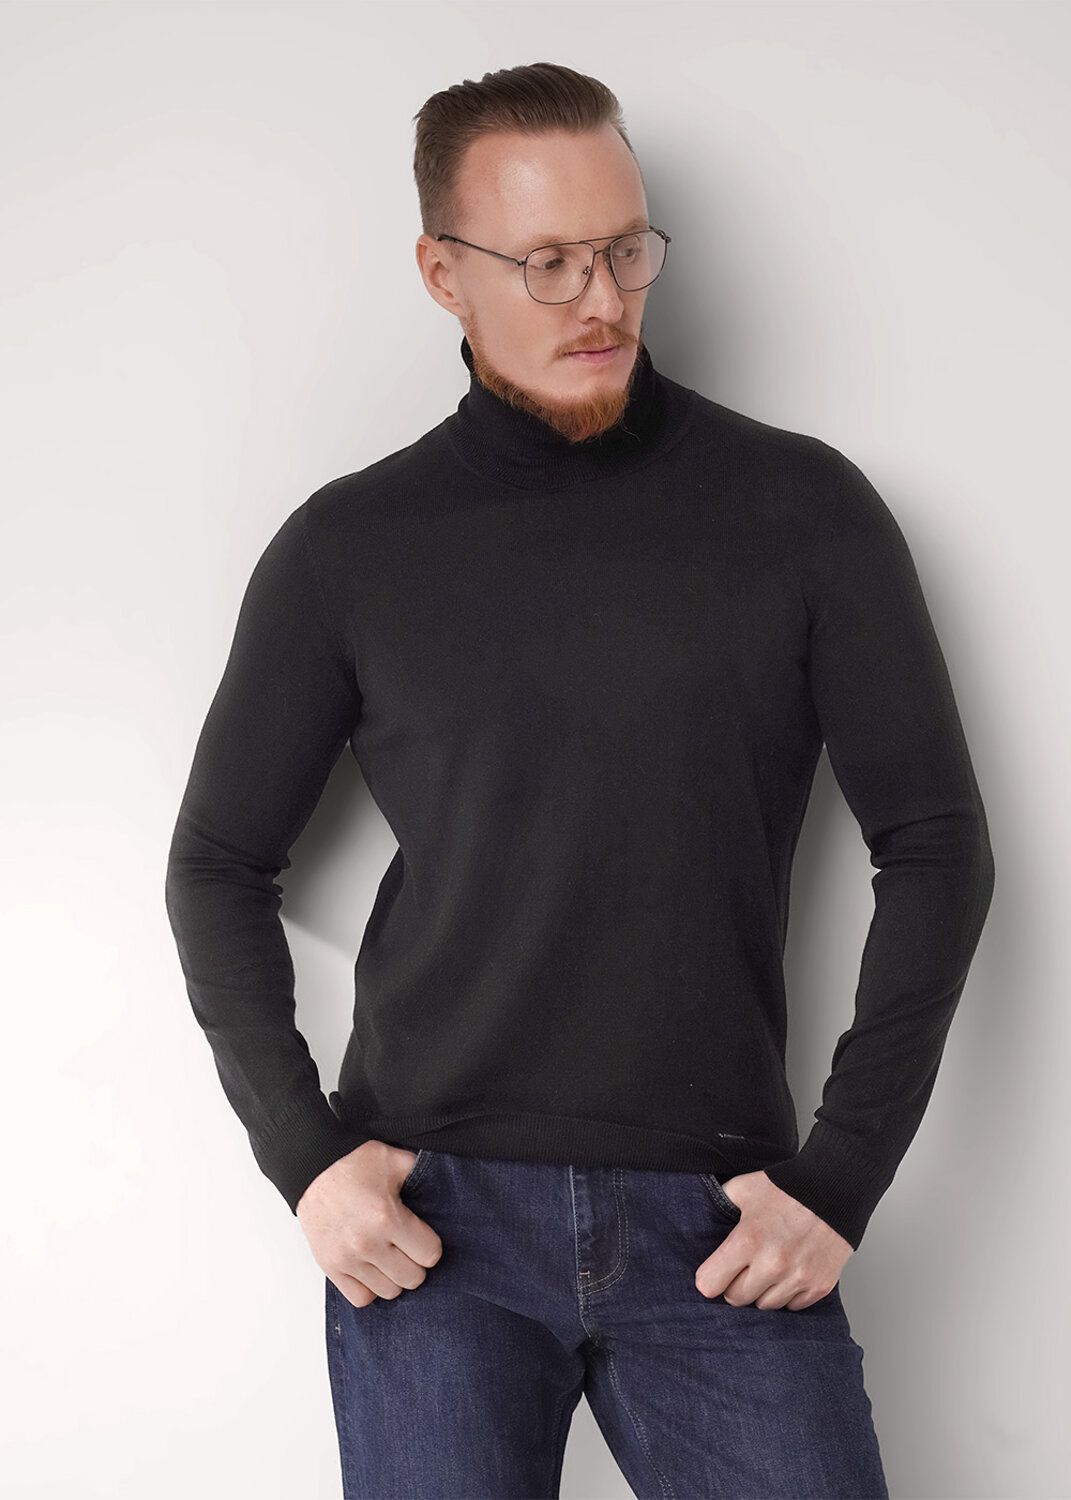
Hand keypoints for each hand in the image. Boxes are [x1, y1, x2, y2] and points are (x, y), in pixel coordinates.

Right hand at [296, 1139, 442, 1308]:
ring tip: (390, 1258)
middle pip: (412, 1278)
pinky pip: (360, 1298)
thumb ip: (421, 1174)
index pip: (429, 1255)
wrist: (311, 1165)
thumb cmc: (352, 1162)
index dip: (431, 1246)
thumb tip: (442, 1184)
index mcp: (388, 1217)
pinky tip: (372, 1269)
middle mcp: (368, 1243)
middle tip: (408, 1247)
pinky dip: (370, 1288)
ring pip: (389, 1292)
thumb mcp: (395, 1160)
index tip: (423, 1237)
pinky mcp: (330, 1266)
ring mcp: (347, 1259)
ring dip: (394, 1276)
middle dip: (416, 1263)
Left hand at [695, 1170, 852, 1310]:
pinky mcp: (818, 1287)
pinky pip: (792, 1306)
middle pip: (736, 1299)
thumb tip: (698, 1217)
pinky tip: (788, 1271)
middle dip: (735, 1284)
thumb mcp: (743, 1189)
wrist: (835, 1188)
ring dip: (762, 1291)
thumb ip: (718, 1205)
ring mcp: (797, 1278)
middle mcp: (772, 1265)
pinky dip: (787, 1293)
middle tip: (743, 1266)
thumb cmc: (788, 1188)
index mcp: (747, 1241)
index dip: (710, 1277)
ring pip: (764, 1306)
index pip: (709, 1285)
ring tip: (768, 1266)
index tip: (715, 1270)